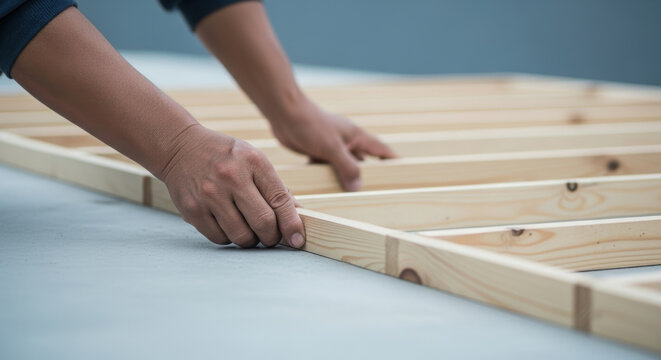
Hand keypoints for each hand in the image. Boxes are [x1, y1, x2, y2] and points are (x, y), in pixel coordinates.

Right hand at [161, 124, 304, 247]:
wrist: (181, 147)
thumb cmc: (226, 157)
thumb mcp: (254, 161)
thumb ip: (276, 189)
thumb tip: (297, 220)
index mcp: (253, 162)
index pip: (280, 200)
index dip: (292, 225)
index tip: (297, 240)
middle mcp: (232, 178)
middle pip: (263, 223)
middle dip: (271, 237)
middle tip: (270, 236)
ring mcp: (210, 194)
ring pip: (241, 236)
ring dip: (250, 240)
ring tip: (248, 229)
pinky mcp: (193, 209)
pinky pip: (219, 238)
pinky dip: (228, 238)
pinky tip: (228, 225)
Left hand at [269, 100, 396, 190]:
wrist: (284, 113)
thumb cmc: (311, 124)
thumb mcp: (333, 148)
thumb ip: (347, 167)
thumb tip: (358, 187)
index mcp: (356, 137)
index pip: (381, 149)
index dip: (392, 160)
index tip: (404, 170)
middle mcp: (347, 142)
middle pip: (364, 161)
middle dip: (370, 175)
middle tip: (378, 193)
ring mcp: (332, 147)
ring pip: (344, 166)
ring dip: (347, 178)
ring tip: (353, 197)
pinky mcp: (317, 151)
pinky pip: (327, 168)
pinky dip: (328, 177)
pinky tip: (327, 189)